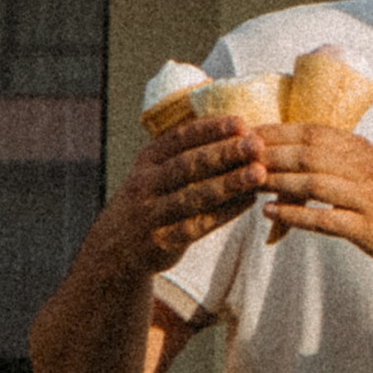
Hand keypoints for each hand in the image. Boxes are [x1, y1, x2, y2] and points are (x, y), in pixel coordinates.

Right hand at [113, 118, 264, 265]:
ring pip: (193, 196)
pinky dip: (225, 213)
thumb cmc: (149, 201)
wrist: (113, 250)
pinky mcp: (160, 241)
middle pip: (187, 164)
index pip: (179, 138)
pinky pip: (197, 225)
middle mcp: (144, 183)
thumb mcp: (154, 171)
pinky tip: (248, 202)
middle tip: (256, 144)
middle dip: (223, 153)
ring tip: (259, 173)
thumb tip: (237, 127)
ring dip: (229, 183)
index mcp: (147, 160)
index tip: (241, 122)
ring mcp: (150, 213)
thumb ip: (186, 152)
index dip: (210, 129)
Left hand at [255, 127, 372, 272]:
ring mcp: (366, 198)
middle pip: (309, 154)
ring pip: (315, 182)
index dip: (275, 131)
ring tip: (248, 182)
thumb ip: (331, 156)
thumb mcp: (365, 167)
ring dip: (278, 181)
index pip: (311, 132)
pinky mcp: (367, 227)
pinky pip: (325, 218)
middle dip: (270, 153)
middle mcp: (364, 169)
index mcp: (360, 150)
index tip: (244, 132)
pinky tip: (270, 212)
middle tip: (237, 156)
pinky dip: (295, 215)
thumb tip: (285, 150)